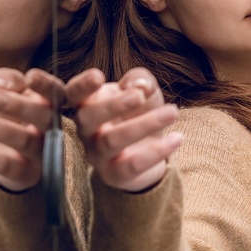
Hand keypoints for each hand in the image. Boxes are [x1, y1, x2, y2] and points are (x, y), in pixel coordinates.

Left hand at [0, 68, 60, 191]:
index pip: (57, 93)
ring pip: (24, 140)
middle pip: (45, 117)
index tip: (29, 77)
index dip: (46, 85)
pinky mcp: (26, 174)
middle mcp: (52, 129)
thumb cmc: (12, 116)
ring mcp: (41, 154)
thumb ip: (7, 79)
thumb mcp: (9, 91)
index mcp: (50, 105)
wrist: (13, 160)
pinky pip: (6, 163)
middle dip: (17, 105)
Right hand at [67, 67, 181, 191]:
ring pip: (111, 141)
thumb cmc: (139, 112)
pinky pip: (132, 165)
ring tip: (172, 112)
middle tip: (139, 96)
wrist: (149, 149)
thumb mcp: (143, 89)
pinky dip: (157, 151)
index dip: (81, 85)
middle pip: (87, 117)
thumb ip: (140, 79)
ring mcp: (98, 155)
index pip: (73, 93)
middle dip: (113, 105)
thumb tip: (139, 86)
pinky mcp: (115, 174)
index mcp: (88, 104)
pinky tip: (177, 138)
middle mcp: (87, 130)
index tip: (99, 76)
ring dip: (144, 125)